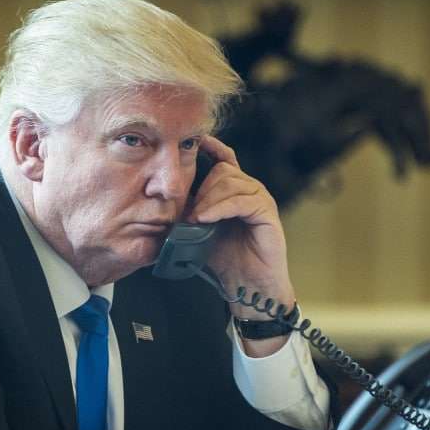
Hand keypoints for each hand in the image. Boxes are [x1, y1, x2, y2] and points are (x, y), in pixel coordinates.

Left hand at [190, 136, 294, 354]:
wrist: (247, 287)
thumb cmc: (224, 261)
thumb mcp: (198, 232)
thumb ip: (188, 212)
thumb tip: (162, 200)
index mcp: (235, 192)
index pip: (225, 159)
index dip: (211, 148)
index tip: (192, 142)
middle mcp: (250, 191)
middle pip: (223, 170)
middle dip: (202, 188)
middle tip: (188, 213)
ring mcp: (261, 201)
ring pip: (232, 182)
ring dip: (208, 199)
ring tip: (195, 219)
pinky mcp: (267, 214)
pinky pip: (242, 200)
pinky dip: (220, 208)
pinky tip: (207, 219)